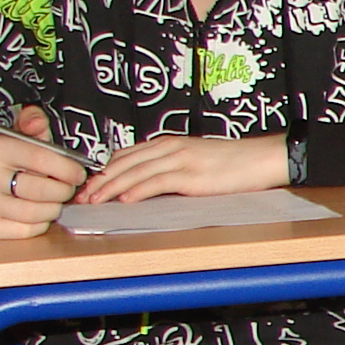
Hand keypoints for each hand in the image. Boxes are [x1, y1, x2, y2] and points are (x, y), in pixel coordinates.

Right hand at [0, 105, 88, 238]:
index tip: (79, 174)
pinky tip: (37, 214)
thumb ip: (34, 122)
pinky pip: (25, 231)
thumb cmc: (13, 160)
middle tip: (66, 189)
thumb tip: (37, 121)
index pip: (41, 158)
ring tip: (53, 201)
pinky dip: (39, 225)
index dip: (68, 169)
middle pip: (40, 190)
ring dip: (52, 209)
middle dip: (63, 192)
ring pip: (34, 213)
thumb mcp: (22, 135)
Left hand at [76, 132, 287, 204]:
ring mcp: (180, 160)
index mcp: (170, 143)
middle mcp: (170, 148)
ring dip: (111, 188)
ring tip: (95, 201)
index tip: (90, 185)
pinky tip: (124, 200)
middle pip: (124, 162)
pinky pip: (156, 182)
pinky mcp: (191, 175)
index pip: (126, 154)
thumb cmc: (235, 164)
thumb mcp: (197, 162)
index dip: (105, 170)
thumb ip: (173, 169)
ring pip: (135, 172)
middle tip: (82, 196)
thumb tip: (151, 187)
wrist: (262, 159)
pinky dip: (136, 191)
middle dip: (100, 180)